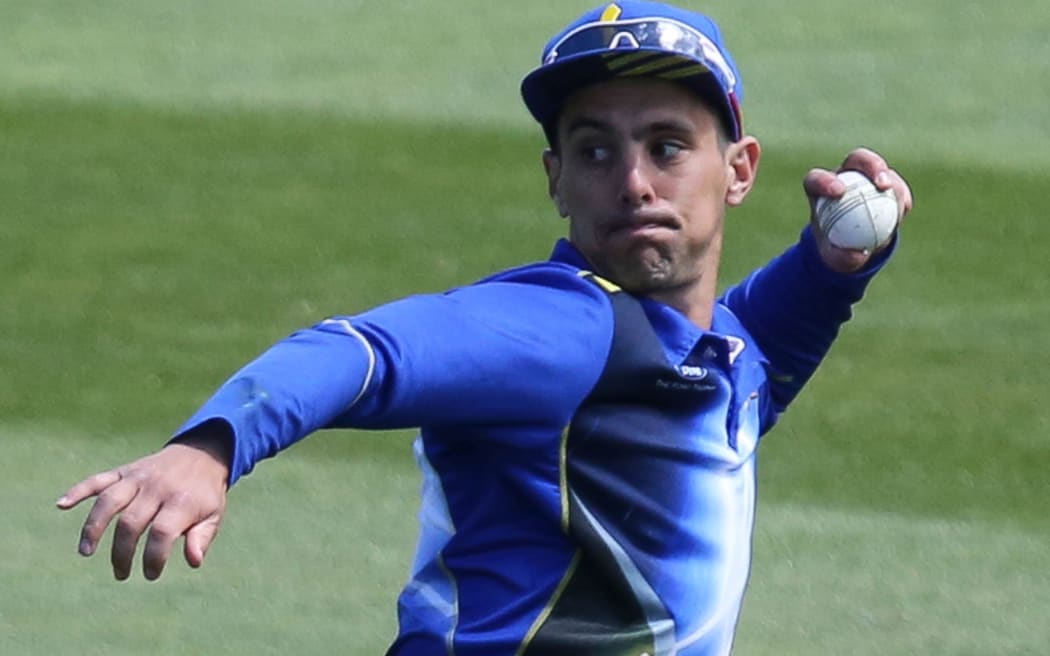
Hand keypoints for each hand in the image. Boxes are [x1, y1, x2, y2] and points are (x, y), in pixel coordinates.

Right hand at [56, 432, 230, 580]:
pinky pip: (99, 479)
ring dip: (94, 527)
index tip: (151, 574)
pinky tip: (61, 504)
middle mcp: (157, 488)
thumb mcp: (213, 515)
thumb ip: (202, 537)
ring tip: (85, 552)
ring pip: (109, 500)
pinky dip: (79, 490)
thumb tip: (193, 562)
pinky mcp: (125, 470)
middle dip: (122, 552)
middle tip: (121, 573)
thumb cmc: (205, 494)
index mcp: (181, 501)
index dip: (154, 557)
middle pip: (131, 522)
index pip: (162, 533)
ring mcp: (138, 477)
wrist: (201, 455)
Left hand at [804, 147, 913, 272]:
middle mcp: (844, 177)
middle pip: (856, 160)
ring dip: (891, 179)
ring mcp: (866, 178)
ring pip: (880, 170)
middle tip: (881, 183)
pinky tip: (905, 207)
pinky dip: (901, 195)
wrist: (855, 248)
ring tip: (895, 194)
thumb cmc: (837, 251)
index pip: (817, 179)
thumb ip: (842, 257)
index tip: (839, 192)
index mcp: (820, 190)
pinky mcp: (886, 186)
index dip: (826, 180)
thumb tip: (857, 254)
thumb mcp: (836, 259)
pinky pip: (897, 186)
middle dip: (870, 165)